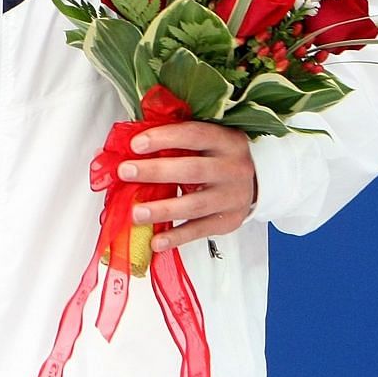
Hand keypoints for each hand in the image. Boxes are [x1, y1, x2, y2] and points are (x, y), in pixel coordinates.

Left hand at [118, 121, 257, 251]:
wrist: (258, 180)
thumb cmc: (217, 156)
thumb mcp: (204, 141)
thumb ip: (170, 140)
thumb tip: (119, 147)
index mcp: (226, 140)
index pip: (194, 135)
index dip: (164, 138)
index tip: (135, 144)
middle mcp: (233, 168)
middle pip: (193, 170)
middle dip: (156, 171)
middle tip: (125, 172)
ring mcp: (232, 196)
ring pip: (195, 204)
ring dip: (163, 209)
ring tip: (136, 213)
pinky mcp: (229, 220)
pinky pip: (200, 230)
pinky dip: (176, 237)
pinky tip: (156, 241)